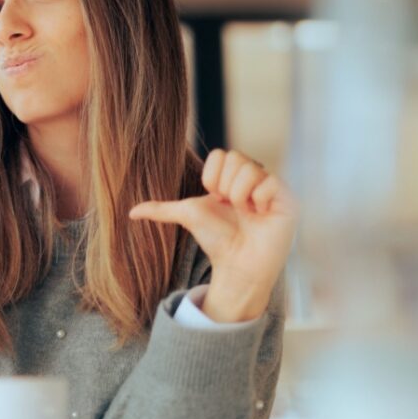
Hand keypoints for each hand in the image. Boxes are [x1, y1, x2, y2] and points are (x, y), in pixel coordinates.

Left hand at [128, 149, 296, 322]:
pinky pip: (269, 182)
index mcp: (233, 176)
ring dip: (239, 196)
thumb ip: (162, 210)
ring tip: (246, 212)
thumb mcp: (188, 217)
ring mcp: (272, 186)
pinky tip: (261, 214)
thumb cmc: (217, 239)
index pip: (221, 154)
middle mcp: (255, 176)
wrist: (237, 264)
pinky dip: (259, 200)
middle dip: (225, 187)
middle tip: (232, 207)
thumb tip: (130, 211)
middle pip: (236, 158)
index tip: (215, 199)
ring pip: (250, 169)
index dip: (212, 178)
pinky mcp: (287, 198)